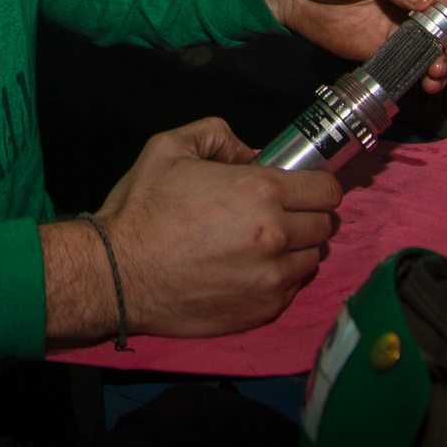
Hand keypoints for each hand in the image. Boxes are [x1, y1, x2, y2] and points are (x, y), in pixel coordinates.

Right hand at [41, 117, 339, 347]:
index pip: (327, 190)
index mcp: (261, 190)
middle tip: (278, 213)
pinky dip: (281, 277)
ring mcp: (273, 278)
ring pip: (313, 258)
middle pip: (325, 225)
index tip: (299, 187)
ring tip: (263, 244)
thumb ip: (218, 135)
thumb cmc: (144, 208)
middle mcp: (277, 235)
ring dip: (297, 248)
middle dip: (307, 214)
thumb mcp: (171, 148)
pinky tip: (250, 269)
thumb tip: (251, 152)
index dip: (316, 185)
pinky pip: (293, 288)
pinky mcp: (263, 311)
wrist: (119, 274)